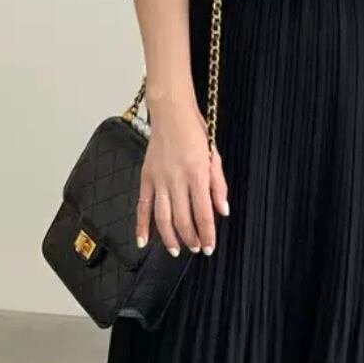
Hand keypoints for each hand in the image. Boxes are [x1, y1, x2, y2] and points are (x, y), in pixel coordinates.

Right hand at [136, 94, 228, 255]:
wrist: (171, 113)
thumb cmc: (195, 132)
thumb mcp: (214, 156)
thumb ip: (218, 186)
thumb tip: (222, 211)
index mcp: (197, 174)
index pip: (203, 213)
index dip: (207, 234)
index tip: (210, 246)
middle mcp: (177, 179)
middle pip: (182, 219)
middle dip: (190, 239)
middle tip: (196, 248)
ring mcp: (159, 179)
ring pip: (162, 217)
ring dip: (170, 238)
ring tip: (177, 250)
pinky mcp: (146, 177)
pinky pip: (142, 206)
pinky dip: (141, 225)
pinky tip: (143, 241)